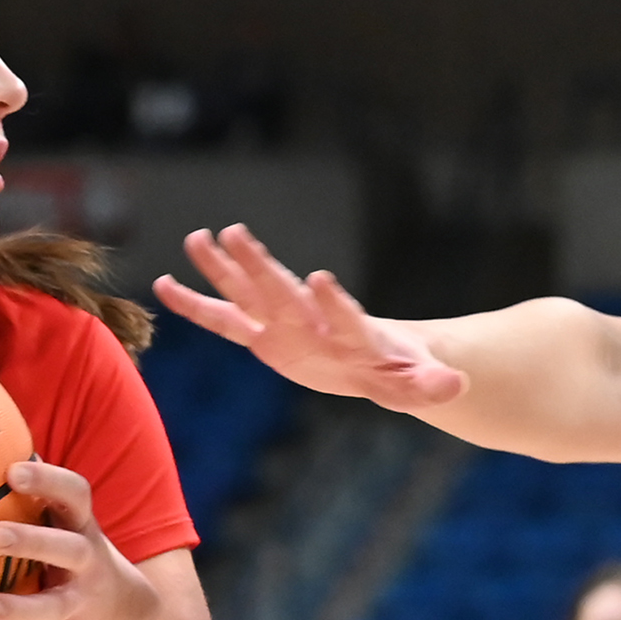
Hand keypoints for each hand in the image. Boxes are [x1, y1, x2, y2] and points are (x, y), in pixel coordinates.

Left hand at [0, 460, 162, 619]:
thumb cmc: (73, 549)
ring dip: (19, 609)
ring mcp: (77, 603)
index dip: (47, 480)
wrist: (125, 616)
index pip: (74, 494)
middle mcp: (86, 563)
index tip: (13, 469)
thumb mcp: (65, 519)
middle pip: (67, 549)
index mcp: (81, 526)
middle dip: (33, 542)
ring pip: (51, 608)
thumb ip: (32, 487)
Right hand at [156, 225, 469, 414]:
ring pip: (252, 294)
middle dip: (262, 269)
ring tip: (198, 238)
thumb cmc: (401, 372)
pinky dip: (196, 305)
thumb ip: (432, 386)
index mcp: (352, 337)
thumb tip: (456, 386)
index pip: (344, 318)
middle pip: (287, 296)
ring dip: (226, 269)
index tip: (320, 279)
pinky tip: (164, 283)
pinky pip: (226, 320)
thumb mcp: (420, 385)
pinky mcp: (265, 337)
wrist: (384, 359)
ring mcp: (286, 325)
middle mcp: (314, 323)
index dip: (334, 303)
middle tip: (238, 233)